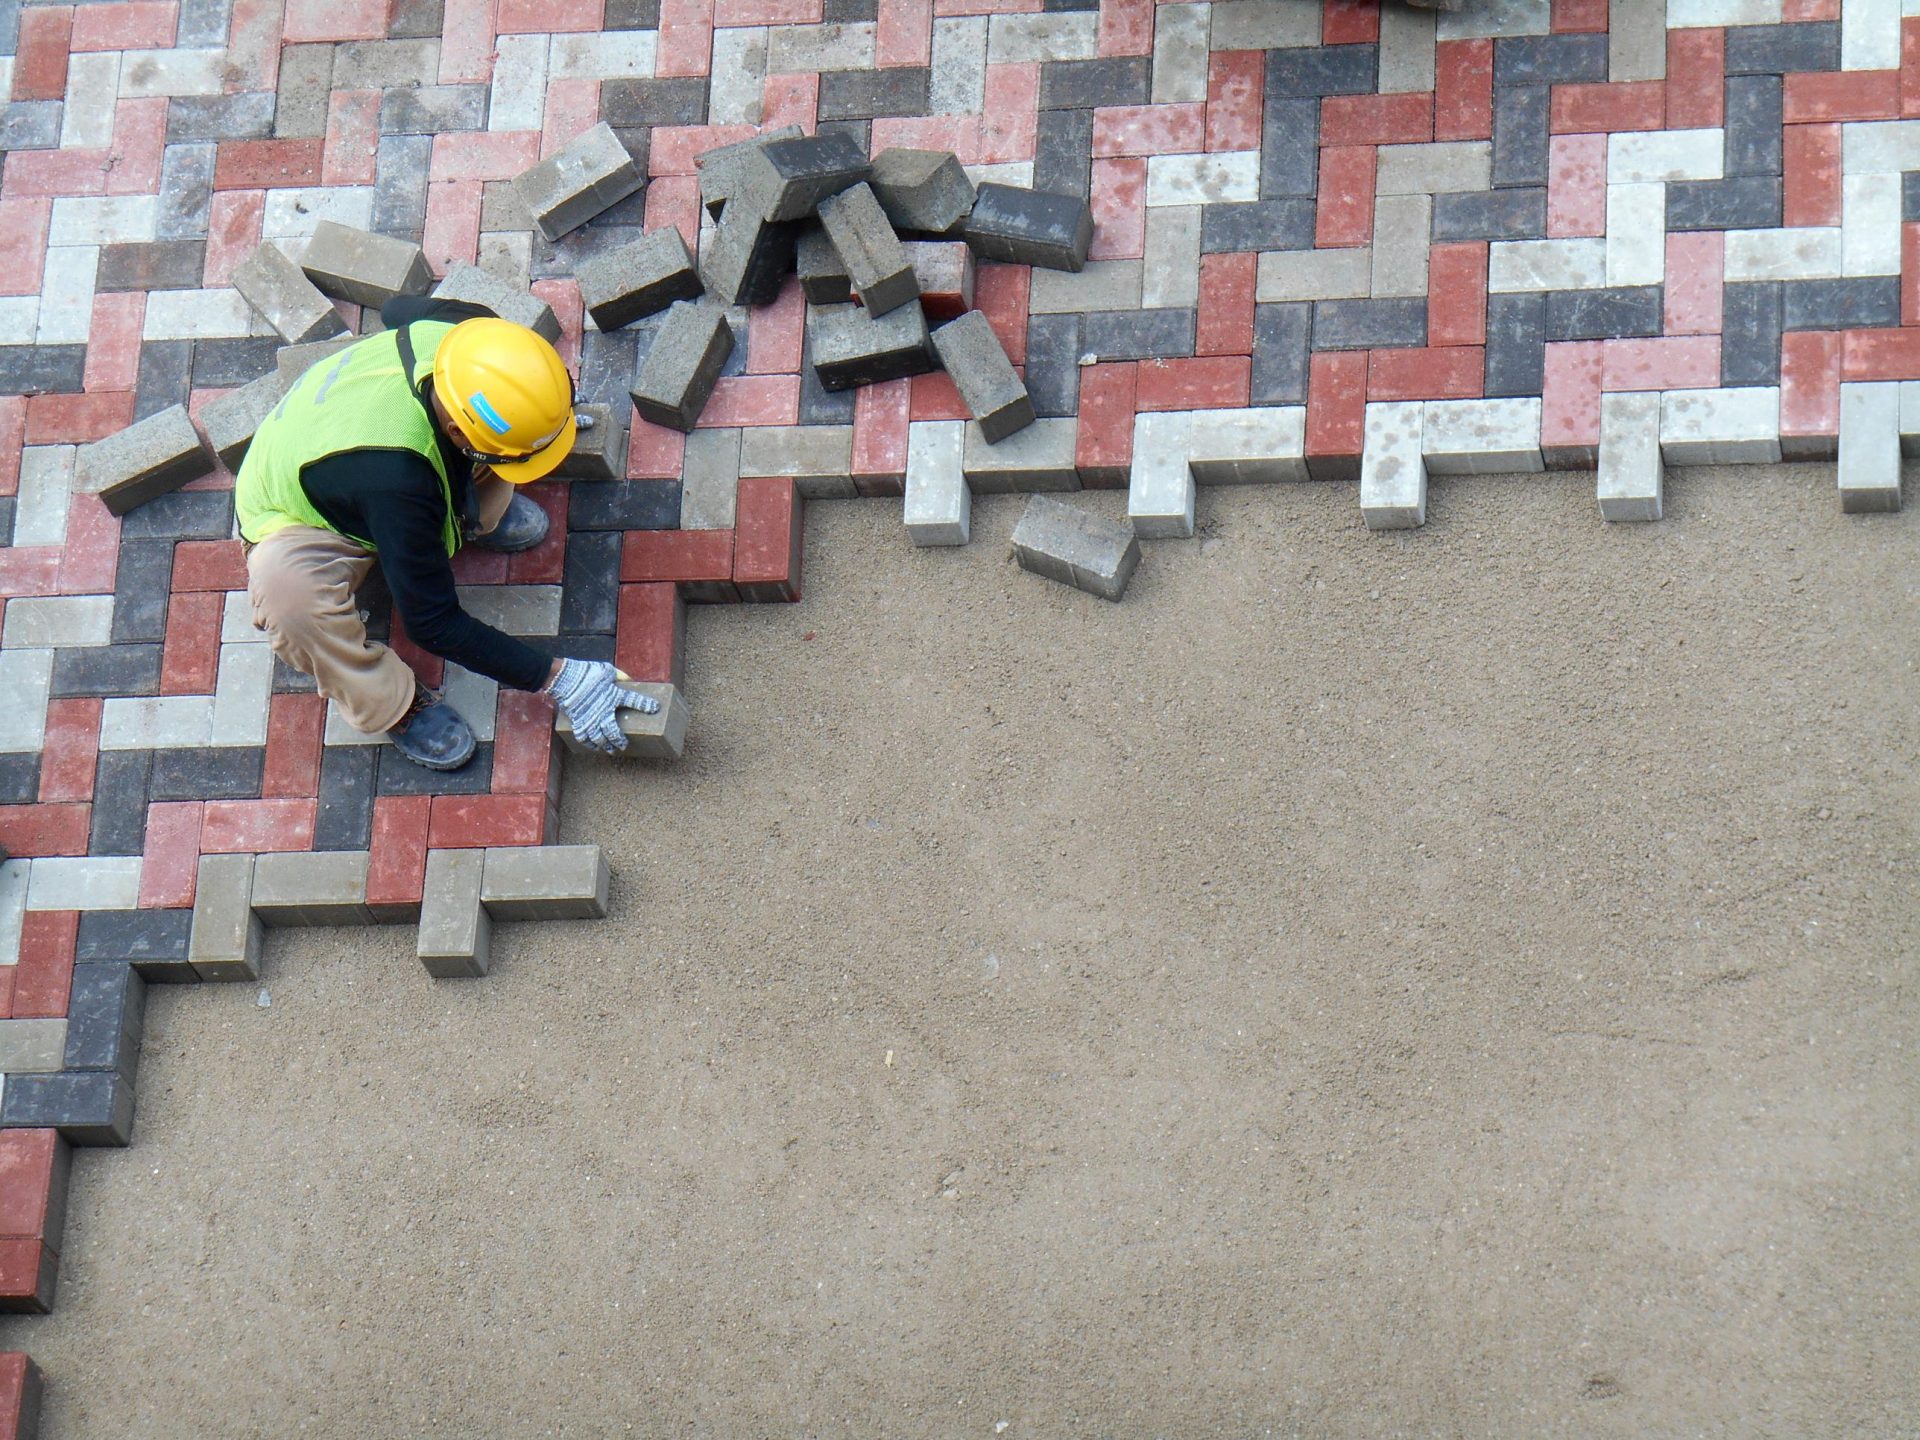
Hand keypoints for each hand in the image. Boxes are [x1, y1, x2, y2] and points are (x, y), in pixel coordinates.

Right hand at [545, 659, 659, 753]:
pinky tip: (594, 747)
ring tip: (611, 750)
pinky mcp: (578, 722)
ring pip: (600, 739)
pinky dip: (589, 744)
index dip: (646, 705)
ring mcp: (590, 719)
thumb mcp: (607, 670)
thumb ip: (619, 676)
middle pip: (615, 732)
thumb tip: (629, 680)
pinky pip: (584, 738)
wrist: (565, 678)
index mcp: (614, 696)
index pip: (634, 701)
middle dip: (620, 741)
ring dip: (606, 746)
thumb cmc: (586, 672)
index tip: (655, 708)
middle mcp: (604, 711)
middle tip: (624, 746)